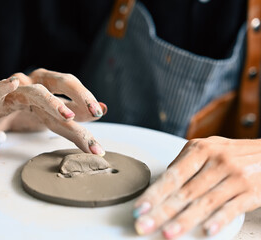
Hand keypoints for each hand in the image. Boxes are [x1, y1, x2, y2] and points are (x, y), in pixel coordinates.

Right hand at [0, 68, 106, 154]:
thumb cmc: (20, 113)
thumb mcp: (51, 115)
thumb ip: (75, 113)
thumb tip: (103, 109)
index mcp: (50, 87)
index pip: (74, 93)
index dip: (89, 102)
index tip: (102, 115)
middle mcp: (36, 84)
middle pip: (61, 84)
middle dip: (80, 97)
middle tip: (94, 113)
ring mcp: (15, 90)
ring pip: (35, 91)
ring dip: (51, 102)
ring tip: (67, 115)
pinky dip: (3, 87)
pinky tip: (10, 85)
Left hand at [133, 136, 260, 238]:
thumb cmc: (232, 153)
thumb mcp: (207, 148)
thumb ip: (184, 164)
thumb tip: (161, 183)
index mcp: (200, 150)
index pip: (173, 175)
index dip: (155, 193)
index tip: (140, 208)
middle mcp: (217, 161)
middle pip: (185, 192)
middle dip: (162, 211)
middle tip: (144, 225)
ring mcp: (235, 177)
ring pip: (205, 202)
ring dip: (185, 220)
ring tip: (168, 233)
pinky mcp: (252, 191)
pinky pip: (232, 208)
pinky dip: (219, 220)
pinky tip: (207, 231)